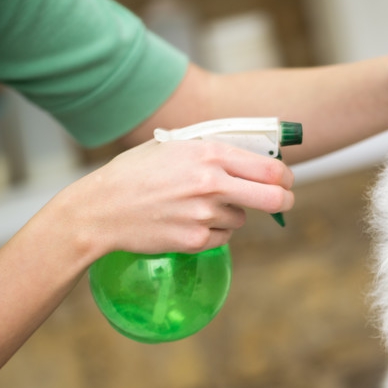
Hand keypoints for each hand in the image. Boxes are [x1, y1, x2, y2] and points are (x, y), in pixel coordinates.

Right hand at [62, 138, 293, 258]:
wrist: (100, 209)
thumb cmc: (135, 174)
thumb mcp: (172, 147)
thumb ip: (211, 151)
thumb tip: (251, 157)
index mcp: (209, 154)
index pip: (270, 167)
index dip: (285, 176)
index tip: (287, 180)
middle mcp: (211, 183)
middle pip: (274, 197)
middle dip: (285, 200)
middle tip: (284, 200)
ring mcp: (204, 214)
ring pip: (241, 219)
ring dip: (231, 215)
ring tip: (198, 206)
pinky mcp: (195, 240)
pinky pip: (222, 239)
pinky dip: (213, 233)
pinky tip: (187, 222)